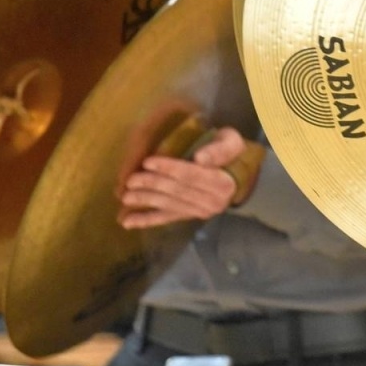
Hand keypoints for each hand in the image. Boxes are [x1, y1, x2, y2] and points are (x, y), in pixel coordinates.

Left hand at [119, 126, 254, 229]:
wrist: (240, 176)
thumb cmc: (232, 154)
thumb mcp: (232, 142)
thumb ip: (219, 149)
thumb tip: (199, 159)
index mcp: (222, 182)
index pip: (192, 175)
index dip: (169, 168)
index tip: (148, 162)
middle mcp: (212, 201)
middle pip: (177, 191)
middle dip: (152, 185)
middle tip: (131, 180)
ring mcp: (199, 211)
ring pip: (169, 205)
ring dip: (146, 202)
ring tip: (126, 197)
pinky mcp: (189, 216)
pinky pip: (166, 219)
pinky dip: (146, 221)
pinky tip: (127, 222)